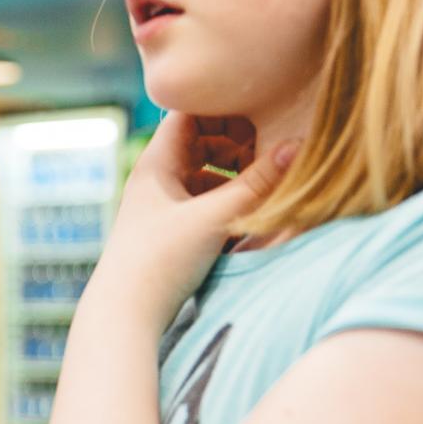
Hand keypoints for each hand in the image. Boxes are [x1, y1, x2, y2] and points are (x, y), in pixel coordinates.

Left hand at [85, 113, 299, 327]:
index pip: (191, 113)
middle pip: (203, 142)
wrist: (124, 315)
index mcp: (157, 163)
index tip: (262, 116)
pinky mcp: (172, 231)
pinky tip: (251, 216)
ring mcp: (164, 205)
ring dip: (237, 176)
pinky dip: (229, 202)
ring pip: (207, 174)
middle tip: (272, 152)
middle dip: (239, 144)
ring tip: (267, 184)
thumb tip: (298, 146)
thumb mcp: (214, 219)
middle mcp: (157, 178)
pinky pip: (206, 202)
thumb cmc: (159, 262)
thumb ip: (257, 185)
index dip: (226, 109)